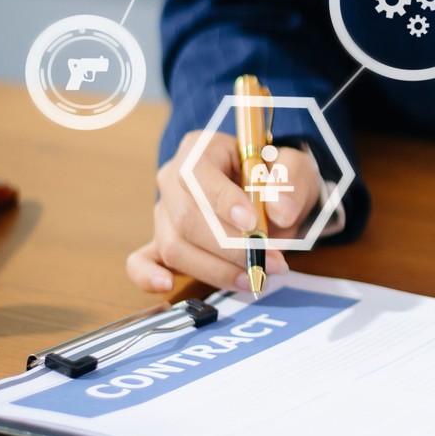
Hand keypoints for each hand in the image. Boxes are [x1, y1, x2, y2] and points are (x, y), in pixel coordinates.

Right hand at [125, 130, 318, 292]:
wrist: (266, 190)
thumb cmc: (274, 175)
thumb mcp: (293, 166)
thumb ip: (290, 181)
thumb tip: (281, 211)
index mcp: (200, 150)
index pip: (198, 174)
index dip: (223, 201)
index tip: (253, 224)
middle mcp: (173, 179)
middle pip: (187, 217)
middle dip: (229, 246)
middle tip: (269, 261)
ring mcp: (164, 213)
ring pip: (175, 245)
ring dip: (215, 268)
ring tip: (254, 277)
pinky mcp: (161, 242)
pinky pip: (141, 261)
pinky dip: (148, 276)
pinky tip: (167, 285)